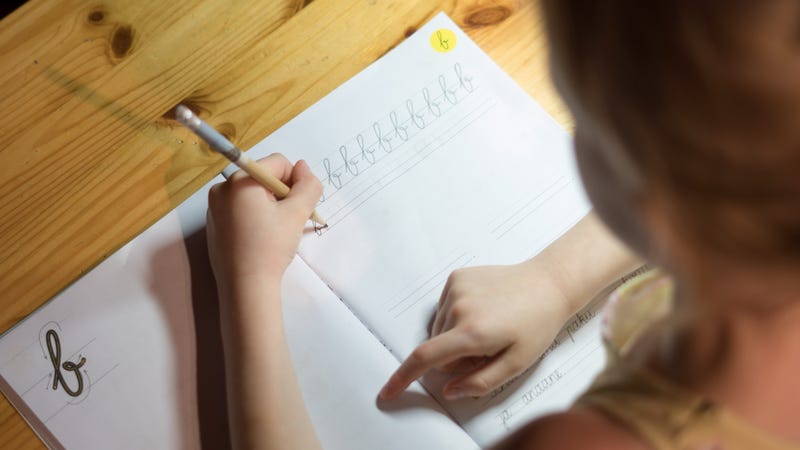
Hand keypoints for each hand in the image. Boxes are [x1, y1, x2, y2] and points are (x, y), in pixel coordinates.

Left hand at [206, 154, 322, 300]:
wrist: (246, 287)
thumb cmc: (270, 247)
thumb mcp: (297, 213)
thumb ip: (308, 185)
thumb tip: (304, 167)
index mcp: (239, 180)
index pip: (277, 163)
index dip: (295, 181)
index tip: (298, 205)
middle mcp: (222, 189)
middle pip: (263, 178)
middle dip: (282, 195)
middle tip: (289, 220)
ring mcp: (214, 208)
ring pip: (253, 195)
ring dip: (270, 207)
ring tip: (276, 232)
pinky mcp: (214, 226)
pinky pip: (241, 210)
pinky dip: (256, 218)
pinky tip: (261, 239)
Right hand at [380, 258, 574, 400]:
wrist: (547, 283)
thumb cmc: (537, 324)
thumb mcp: (517, 363)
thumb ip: (480, 381)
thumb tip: (449, 391)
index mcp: (473, 332)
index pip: (425, 358)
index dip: (403, 378)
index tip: (387, 392)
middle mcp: (459, 308)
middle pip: (437, 348)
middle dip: (455, 356)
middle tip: (487, 348)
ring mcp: (456, 289)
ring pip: (439, 329)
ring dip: (456, 335)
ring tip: (488, 326)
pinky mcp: (456, 277)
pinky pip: (444, 308)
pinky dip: (456, 315)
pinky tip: (482, 309)